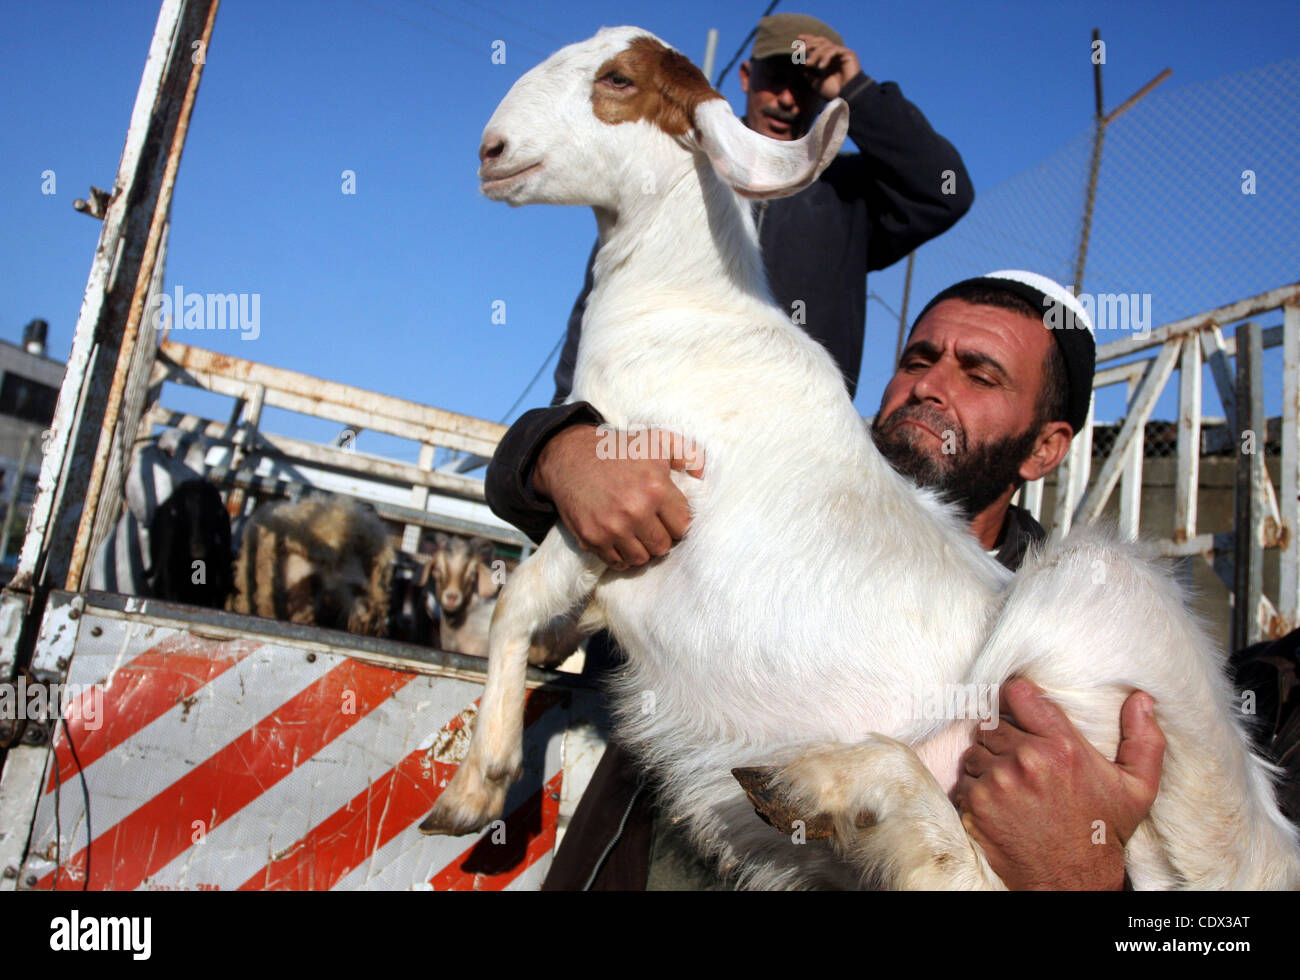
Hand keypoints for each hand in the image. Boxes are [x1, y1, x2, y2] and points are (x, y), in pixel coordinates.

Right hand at [532, 425, 704, 568]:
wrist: (569, 457)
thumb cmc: (618, 449)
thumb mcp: (657, 440)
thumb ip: (688, 453)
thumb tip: (702, 475)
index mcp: (655, 488)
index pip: (683, 526)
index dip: (678, 522)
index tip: (669, 516)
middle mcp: (635, 511)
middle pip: (663, 546)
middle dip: (661, 537)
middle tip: (653, 525)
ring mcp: (612, 528)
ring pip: (642, 558)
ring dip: (642, 548)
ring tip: (637, 533)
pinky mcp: (592, 538)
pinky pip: (618, 562)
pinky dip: (622, 555)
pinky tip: (621, 539)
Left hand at [797, 34, 861, 99]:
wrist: (847, 98)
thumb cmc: (834, 93)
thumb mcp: (816, 83)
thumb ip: (809, 74)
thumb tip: (799, 66)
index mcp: (829, 59)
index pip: (819, 44)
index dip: (809, 40)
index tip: (798, 38)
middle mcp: (836, 54)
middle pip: (822, 41)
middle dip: (810, 44)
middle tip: (799, 50)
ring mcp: (843, 53)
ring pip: (826, 45)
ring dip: (815, 53)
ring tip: (808, 63)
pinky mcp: (849, 54)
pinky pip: (834, 50)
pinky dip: (826, 57)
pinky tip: (821, 66)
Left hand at [953, 678, 1165, 889]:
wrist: (1071, 881)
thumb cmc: (1102, 831)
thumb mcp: (1138, 788)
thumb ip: (1144, 740)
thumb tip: (1142, 699)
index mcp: (1062, 747)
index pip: (1019, 694)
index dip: (1016, 699)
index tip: (1019, 710)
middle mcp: (1026, 760)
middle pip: (993, 724)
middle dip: (1004, 739)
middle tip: (1022, 761)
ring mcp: (997, 782)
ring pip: (976, 751)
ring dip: (988, 763)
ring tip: (1013, 785)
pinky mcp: (976, 804)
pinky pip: (966, 780)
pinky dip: (977, 789)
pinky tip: (999, 804)